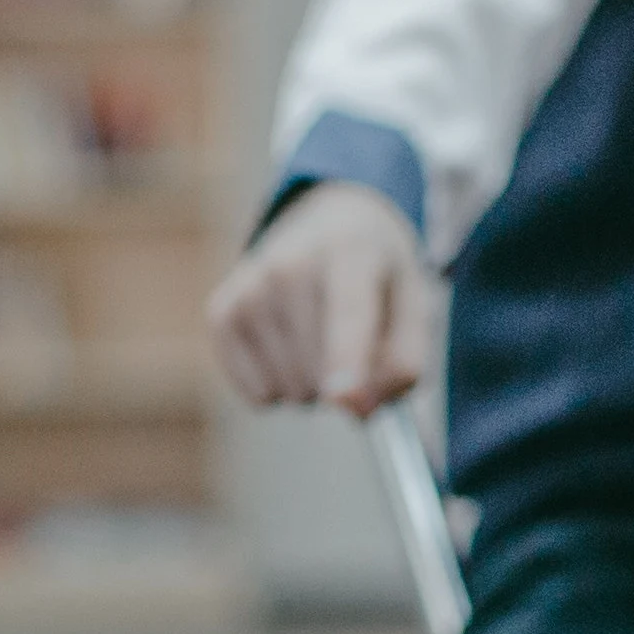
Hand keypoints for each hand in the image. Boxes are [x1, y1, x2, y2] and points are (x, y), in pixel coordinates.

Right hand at [210, 181, 437, 415]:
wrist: (325, 225)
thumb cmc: (376, 276)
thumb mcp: (412, 305)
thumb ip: (405, 361)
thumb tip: (359, 408)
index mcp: (351, 251)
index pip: (348, 312)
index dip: (348, 361)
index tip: (348, 401)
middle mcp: (290, 264)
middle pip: (317, 370)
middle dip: (343, 383)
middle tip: (352, 343)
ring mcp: (250, 288)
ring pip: (288, 389)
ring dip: (312, 385)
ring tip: (319, 339)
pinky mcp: (221, 313)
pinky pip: (258, 395)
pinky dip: (278, 389)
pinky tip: (287, 348)